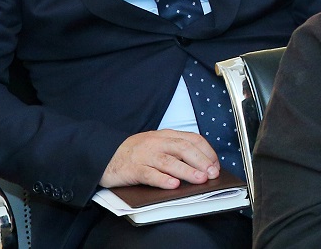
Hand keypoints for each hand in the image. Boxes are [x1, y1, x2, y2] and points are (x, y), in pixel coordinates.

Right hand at [101, 130, 221, 189]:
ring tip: (200, 179)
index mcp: (165, 135)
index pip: (192, 139)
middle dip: (201, 161)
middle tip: (212, 173)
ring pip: (169, 161)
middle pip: (183, 148)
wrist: (104, 155)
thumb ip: (175, 150)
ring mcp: (144, 155)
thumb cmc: (135, 153)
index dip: (206, 151)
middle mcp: (156, 142)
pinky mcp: (133, 169)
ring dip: (187, 171)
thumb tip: (201, 165)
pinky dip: (162, 179)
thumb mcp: (157, 145)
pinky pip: (149, 174)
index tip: (215, 164)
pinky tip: (173, 185)